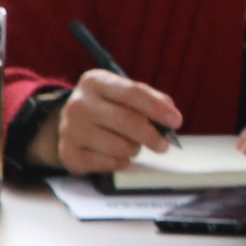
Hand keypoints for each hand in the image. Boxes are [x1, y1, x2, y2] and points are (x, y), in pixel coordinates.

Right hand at [31, 69, 183, 174]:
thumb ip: (149, 99)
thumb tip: (170, 113)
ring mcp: (70, 130)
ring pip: (117, 146)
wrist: (72, 124)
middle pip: (126, 121)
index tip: (176, 121)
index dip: (157, 108)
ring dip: (134, 149)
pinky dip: (120, 162)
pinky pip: (106, 164)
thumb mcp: (123, 93)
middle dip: (151, 135)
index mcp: (94, 81)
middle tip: (164, 145)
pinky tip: (119, 156)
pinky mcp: (69, 154)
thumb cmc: (106, 107)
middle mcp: (78, 103)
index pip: (132, 93)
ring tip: (133, 146)